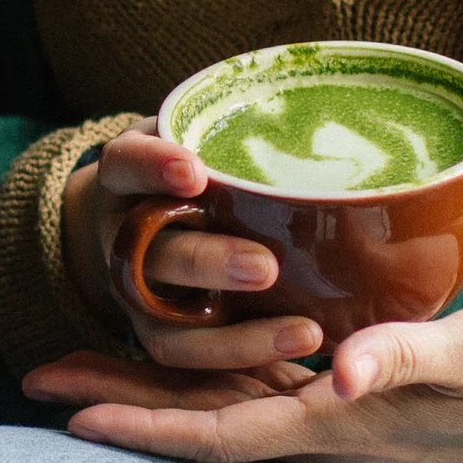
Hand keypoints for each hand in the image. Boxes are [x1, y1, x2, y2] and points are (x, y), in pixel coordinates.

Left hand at [24, 303, 462, 462]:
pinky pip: (268, 386)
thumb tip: (340, 371)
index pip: (217, 433)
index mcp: (341, 426)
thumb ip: (410, 355)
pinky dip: (215, 368)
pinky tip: (194, 342)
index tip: (67, 417)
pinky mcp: (367, 399)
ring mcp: (346, 420)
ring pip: (228, 404)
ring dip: (154, 386)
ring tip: (84, 360)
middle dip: (118, 400)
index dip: (140, 424)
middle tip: (34, 377)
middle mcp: (329, 432)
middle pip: (201, 421)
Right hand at [64, 121, 322, 375]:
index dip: (154, 167)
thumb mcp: (200, 134)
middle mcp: (120, 236)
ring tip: (303, 331)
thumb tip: (343, 105)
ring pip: (167, 319)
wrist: (140, 217)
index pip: (127, 164)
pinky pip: (186, 356)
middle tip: (265, 267)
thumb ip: (243, 130)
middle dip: (206, 262)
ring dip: (233, 333)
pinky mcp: (154, 333)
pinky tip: (297, 348)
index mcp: (126, 176)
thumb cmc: (197, 168)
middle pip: (151, 254)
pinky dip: (239, 357)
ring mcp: (132, 291)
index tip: (194, 170)